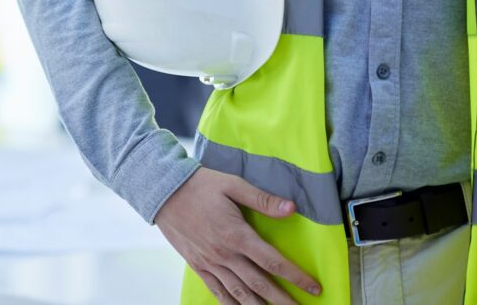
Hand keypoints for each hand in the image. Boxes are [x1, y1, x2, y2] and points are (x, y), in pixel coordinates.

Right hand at [155, 168, 321, 303]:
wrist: (162, 191)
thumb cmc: (199, 185)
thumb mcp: (232, 184)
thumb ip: (262, 199)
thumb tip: (291, 208)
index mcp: (237, 234)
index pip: (273, 261)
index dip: (296, 277)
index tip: (314, 287)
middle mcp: (225, 254)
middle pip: (260, 285)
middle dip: (283, 300)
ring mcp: (210, 262)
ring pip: (239, 293)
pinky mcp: (197, 265)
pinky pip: (217, 291)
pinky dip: (231, 304)